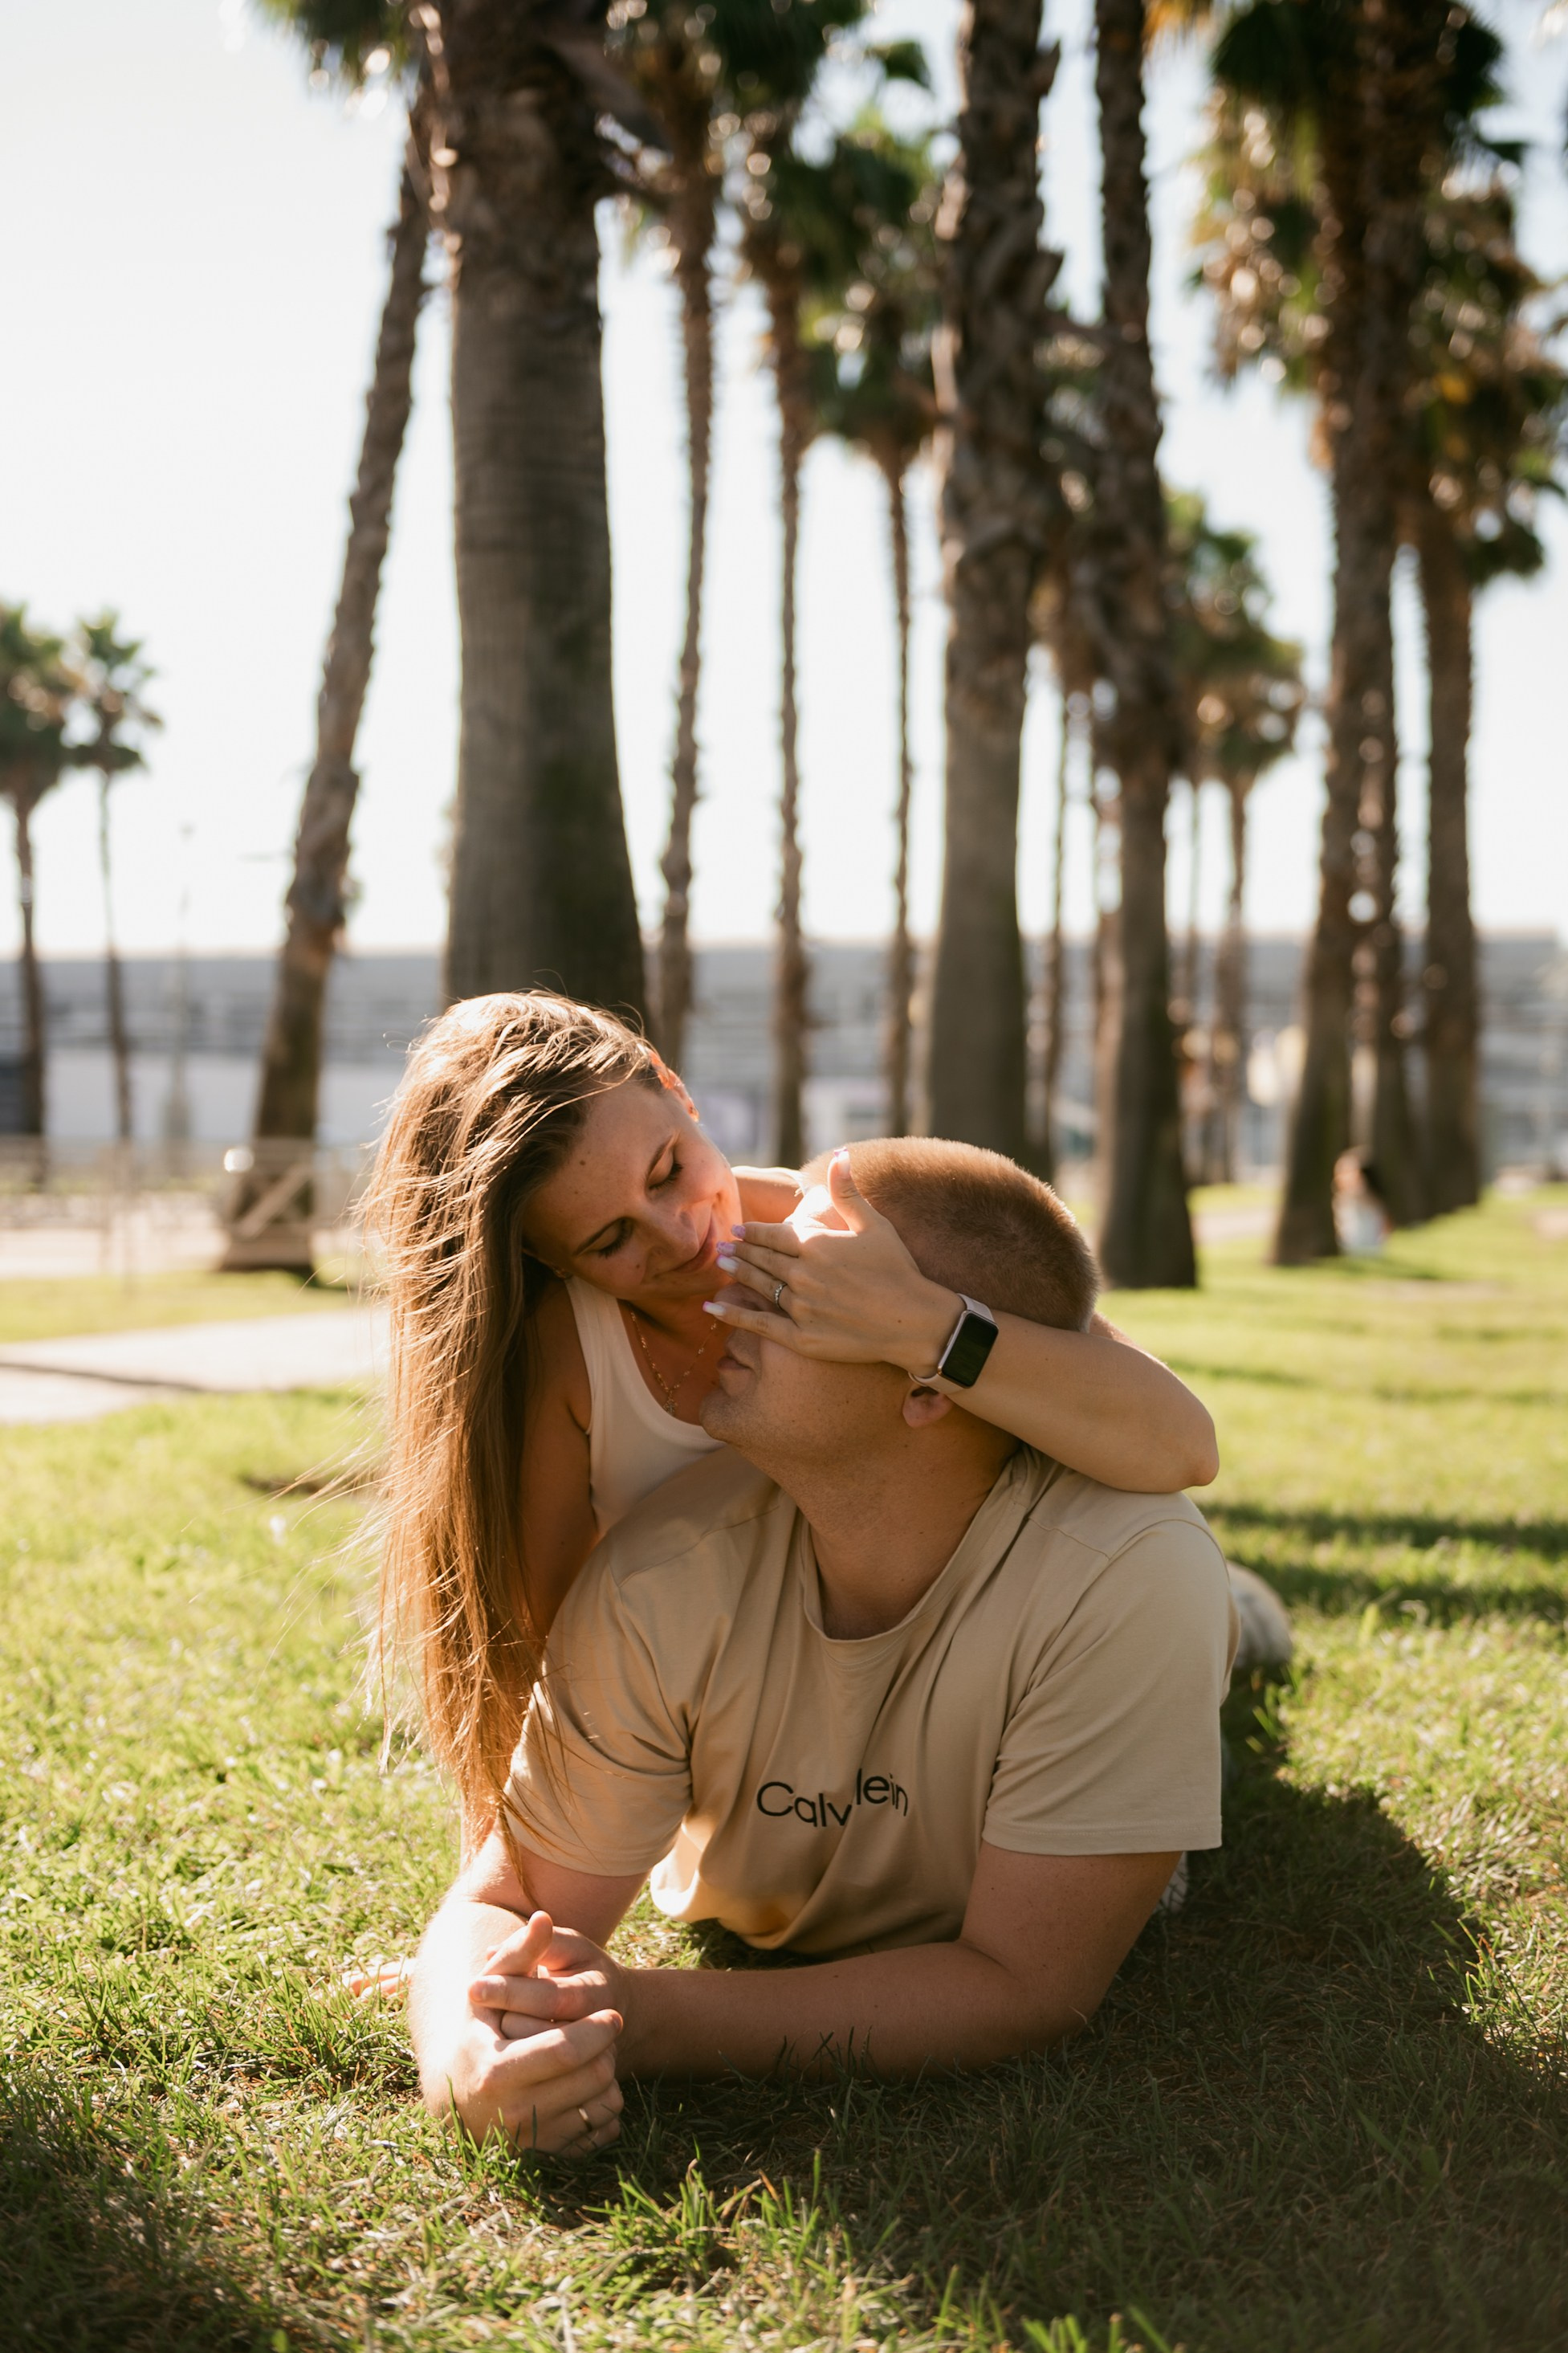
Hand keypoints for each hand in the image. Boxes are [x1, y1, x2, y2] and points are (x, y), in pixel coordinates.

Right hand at [440, 1911, 624, 2154]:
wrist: (458, 2091)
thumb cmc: (479, 2030)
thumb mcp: (490, 1991)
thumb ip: (518, 1953)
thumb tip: (543, 1916)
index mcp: (494, 2069)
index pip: (564, 2051)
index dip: (596, 2031)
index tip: (613, 2015)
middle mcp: (507, 2114)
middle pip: (588, 2079)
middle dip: (605, 2053)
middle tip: (607, 2035)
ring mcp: (525, 2142)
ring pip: (597, 2109)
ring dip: (607, 2079)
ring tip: (598, 2058)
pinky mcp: (541, 2158)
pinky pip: (596, 2136)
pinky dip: (604, 2111)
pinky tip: (591, 2088)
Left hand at [706, 1149, 957, 1371]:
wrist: (913, 1321)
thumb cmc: (897, 1269)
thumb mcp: (874, 1224)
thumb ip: (847, 1192)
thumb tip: (839, 1154)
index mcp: (816, 1245)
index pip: (772, 1235)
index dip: (753, 1233)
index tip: (738, 1230)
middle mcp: (802, 1275)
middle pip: (762, 1260)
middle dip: (740, 1252)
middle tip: (722, 1247)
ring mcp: (800, 1308)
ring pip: (759, 1286)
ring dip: (737, 1274)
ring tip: (722, 1266)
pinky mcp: (801, 1337)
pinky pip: (758, 1324)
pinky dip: (732, 1315)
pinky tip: (711, 1308)